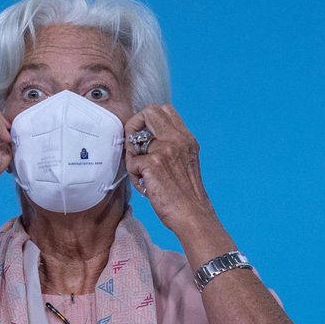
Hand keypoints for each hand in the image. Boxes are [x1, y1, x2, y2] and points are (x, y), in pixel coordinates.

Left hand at [124, 103, 215, 233]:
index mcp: (185, 138)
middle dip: (133, 126)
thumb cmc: (185, 193)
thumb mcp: (184, 161)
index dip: (147, 118)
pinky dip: (134, 176)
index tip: (143, 136)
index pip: (164, 109)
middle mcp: (177, 139)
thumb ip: (170, 146)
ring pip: (134, 141)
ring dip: (132, 157)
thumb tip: (144, 138)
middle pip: (148, 112)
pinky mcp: (153, 164)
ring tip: (142, 175)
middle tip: (134, 148)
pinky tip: (146, 187)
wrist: (192, 214)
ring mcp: (165, 150)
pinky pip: (131, 163)